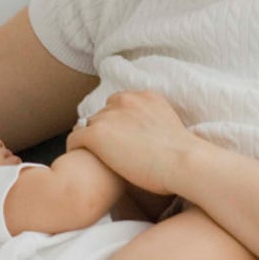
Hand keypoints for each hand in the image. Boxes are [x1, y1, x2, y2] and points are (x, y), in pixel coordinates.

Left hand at [66, 90, 200, 195]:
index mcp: (145, 96)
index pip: (120, 105)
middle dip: (104, 131)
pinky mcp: (97, 134)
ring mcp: (109, 116)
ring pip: (88, 125)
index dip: (117, 124)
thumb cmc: (183, 157)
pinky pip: (74, 138)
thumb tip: (147, 141)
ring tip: (92, 159)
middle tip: (106, 153)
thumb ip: (153, 125)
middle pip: (103, 114)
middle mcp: (126, 100)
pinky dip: (74, 149)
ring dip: (91, 140)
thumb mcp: (169, 128)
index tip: (118, 140)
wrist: (184, 162)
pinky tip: (79, 161)